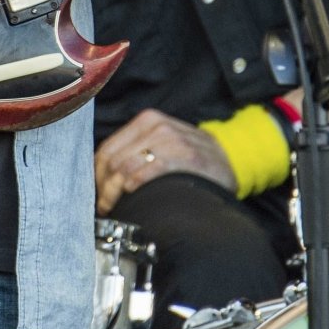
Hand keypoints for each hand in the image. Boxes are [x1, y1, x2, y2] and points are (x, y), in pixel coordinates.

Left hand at [95, 109, 234, 214]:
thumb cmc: (192, 158)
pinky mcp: (185, 156)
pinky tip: (133, 195)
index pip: (108, 148)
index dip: (96, 175)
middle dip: (103, 187)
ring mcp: (171, 140)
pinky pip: (147, 171)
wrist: (232, 160)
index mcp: (148, 120)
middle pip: (113, 160)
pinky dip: (134, 186)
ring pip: (125, 167)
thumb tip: (102, 174)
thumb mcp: (163, 144)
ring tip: (115, 207)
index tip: (97, 194)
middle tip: (104, 206)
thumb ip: (136, 150)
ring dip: (114, 192)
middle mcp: (157, 126)